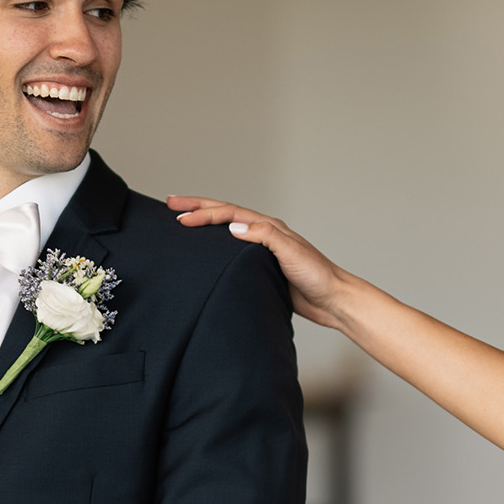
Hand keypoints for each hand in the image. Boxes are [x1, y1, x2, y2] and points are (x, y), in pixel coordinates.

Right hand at [167, 197, 349, 326]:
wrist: (332, 300)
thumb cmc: (317, 276)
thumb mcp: (291, 252)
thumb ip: (264, 236)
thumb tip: (233, 226)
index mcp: (268, 227)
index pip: (228, 213)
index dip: (203, 213)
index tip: (180, 218)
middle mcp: (263, 234)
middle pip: (224, 214)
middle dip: (197, 207)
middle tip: (171, 203)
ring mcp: (262, 251)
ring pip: (226, 230)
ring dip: (204, 223)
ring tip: (182, 220)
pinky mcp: (261, 268)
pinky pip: (230, 252)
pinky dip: (214, 246)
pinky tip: (204, 252)